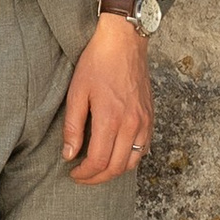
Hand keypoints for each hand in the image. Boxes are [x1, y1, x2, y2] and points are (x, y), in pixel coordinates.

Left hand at [61, 13, 152, 181]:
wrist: (124, 42)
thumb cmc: (98, 62)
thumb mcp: (77, 92)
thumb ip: (73, 126)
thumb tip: (69, 154)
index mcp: (110, 119)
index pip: (99, 161)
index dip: (85, 174)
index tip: (73, 173)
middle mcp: (131, 124)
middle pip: (116, 167)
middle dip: (98, 178)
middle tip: (83, 176)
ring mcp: (144, 121)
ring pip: (133, 162)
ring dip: (115, 171)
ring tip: (99, 169)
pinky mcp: (150, 116)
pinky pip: (145, 148)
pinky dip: (131, 158)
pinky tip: (118, 155)